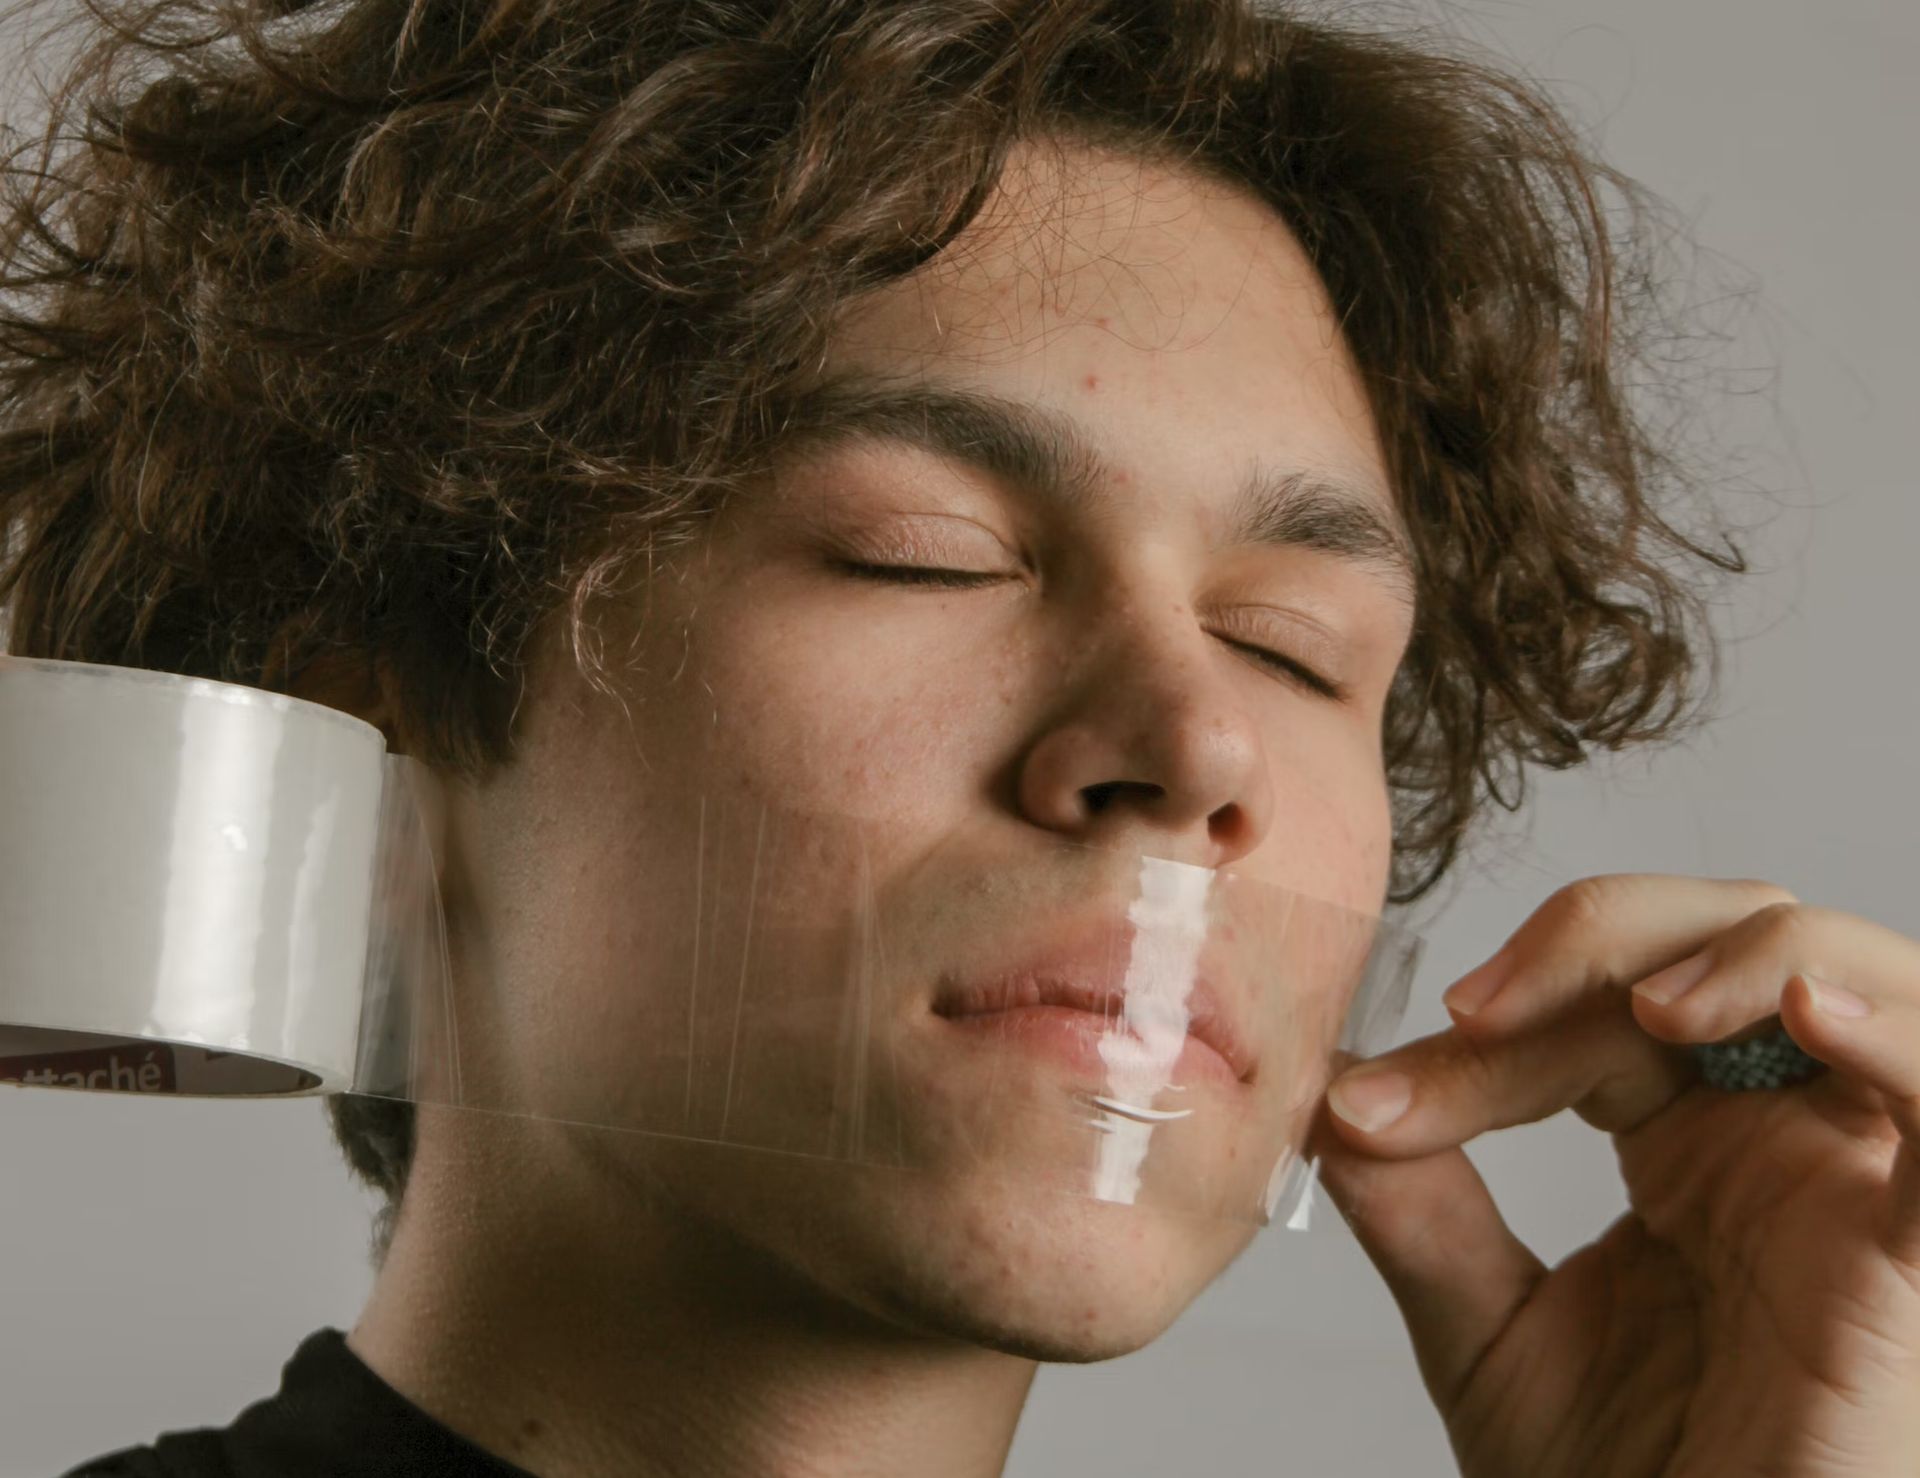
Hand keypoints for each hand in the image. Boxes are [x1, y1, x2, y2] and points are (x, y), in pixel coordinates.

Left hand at [1312, 875, 1919, 1477]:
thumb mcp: (1487, 1333)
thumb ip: (1420, 1212)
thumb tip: (1328, 1093)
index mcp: (1685, 1139)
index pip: (1599, 1002)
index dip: (1499, 1011)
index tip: (1375, 1104)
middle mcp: (1780, 1140)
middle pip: (1725, 938)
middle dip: (1596, 942)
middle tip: (1482, 1017)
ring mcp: (1855, 1188)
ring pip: (1853, 975)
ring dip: (1749, 951)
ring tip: (1652, 1010)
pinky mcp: (1917, 1259)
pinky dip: (1893, 1028)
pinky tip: (1803, 1011)